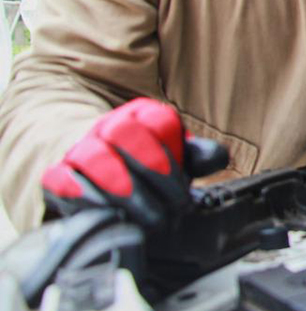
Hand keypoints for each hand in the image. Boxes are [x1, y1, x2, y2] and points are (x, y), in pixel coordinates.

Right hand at [41, 98, 227, 228]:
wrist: (101, 175)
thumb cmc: (147, 168)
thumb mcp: (178, 160)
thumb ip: (198, 156)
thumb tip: (218, 156)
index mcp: (143, 116)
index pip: (158, 122)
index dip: (172, 155)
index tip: (184, 190)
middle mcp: (110, 126)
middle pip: (123, 132)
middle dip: (149, 168)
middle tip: (169, 207)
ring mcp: (81, 148)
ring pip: (93, 156)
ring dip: (122, 189)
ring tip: (147, 218)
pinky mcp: (58, 175)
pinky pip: (63, 180)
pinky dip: (87, 199)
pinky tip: (111, 217)